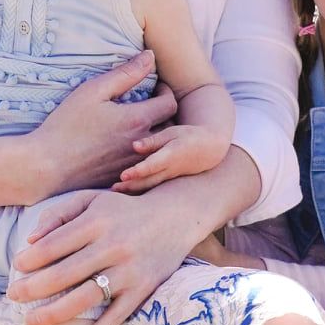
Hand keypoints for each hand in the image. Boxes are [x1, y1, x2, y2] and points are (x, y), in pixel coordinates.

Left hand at [10, 153, 255, 324]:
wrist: (175, 216)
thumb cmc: (124, 209)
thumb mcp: (93, 199)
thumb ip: (60, 214)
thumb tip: (30, 240)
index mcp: (97, 221)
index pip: (55, 244)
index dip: (31, 259)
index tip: (16, 268)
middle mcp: (113, 245)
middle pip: (65, 273)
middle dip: (33, 288)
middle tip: (13, 296)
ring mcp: (129, 270)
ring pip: (86, 298)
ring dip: (55, 314)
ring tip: (32, 321)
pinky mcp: (144, 289)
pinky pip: (116, 317)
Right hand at [29, 53, 177, 195]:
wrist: (46, 166)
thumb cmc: (66, 126)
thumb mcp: (93, 91)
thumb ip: (126, 73)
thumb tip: (150, 56)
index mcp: (137, 120)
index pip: (170, 103)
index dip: (166, 91)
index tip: (155, 87)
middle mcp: (142, 144)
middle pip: (171, 126)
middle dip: (165, 113)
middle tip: (151, 104)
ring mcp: (135, 164)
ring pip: (160, 147)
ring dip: (157, 134)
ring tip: (142, 124)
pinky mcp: (126, 178)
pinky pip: (146, 164)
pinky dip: (145, 153)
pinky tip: (127, 145)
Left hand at [116, 124, 230, 191]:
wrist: (211, 150)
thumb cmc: (189, 137)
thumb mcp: (173, 133)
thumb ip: (153, 141)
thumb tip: (134, 146)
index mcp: (171, 155)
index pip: (153, 165)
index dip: (138, 171)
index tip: (123, 175)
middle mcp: (170, 170)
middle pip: (148, 180)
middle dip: (130, 185)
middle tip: (113, 189)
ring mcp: (171, 178)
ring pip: (151, 186)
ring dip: (133, 190)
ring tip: (115, 191)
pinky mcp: (170, 182)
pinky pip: (154, 187)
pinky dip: (141, 190)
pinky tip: (127, 192)